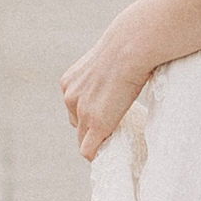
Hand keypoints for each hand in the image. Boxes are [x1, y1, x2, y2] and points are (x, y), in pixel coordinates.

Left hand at [61, 21, 154, 159]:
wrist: (130, 47)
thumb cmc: (128, 47)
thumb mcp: (107, 60)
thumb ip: (105, 73)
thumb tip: (123, 75)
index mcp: (69, 82)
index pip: (74, 107)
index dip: (91, 114)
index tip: (108, 114)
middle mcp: (70, 98)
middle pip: (77, 124)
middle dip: (92, 128)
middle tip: (115, 126)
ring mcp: (82, 112)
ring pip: (83, 139)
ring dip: (98, 141)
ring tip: (117, 138)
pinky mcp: (97, 124)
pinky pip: (89, 151)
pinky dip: (98, 154)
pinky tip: (112, 152)